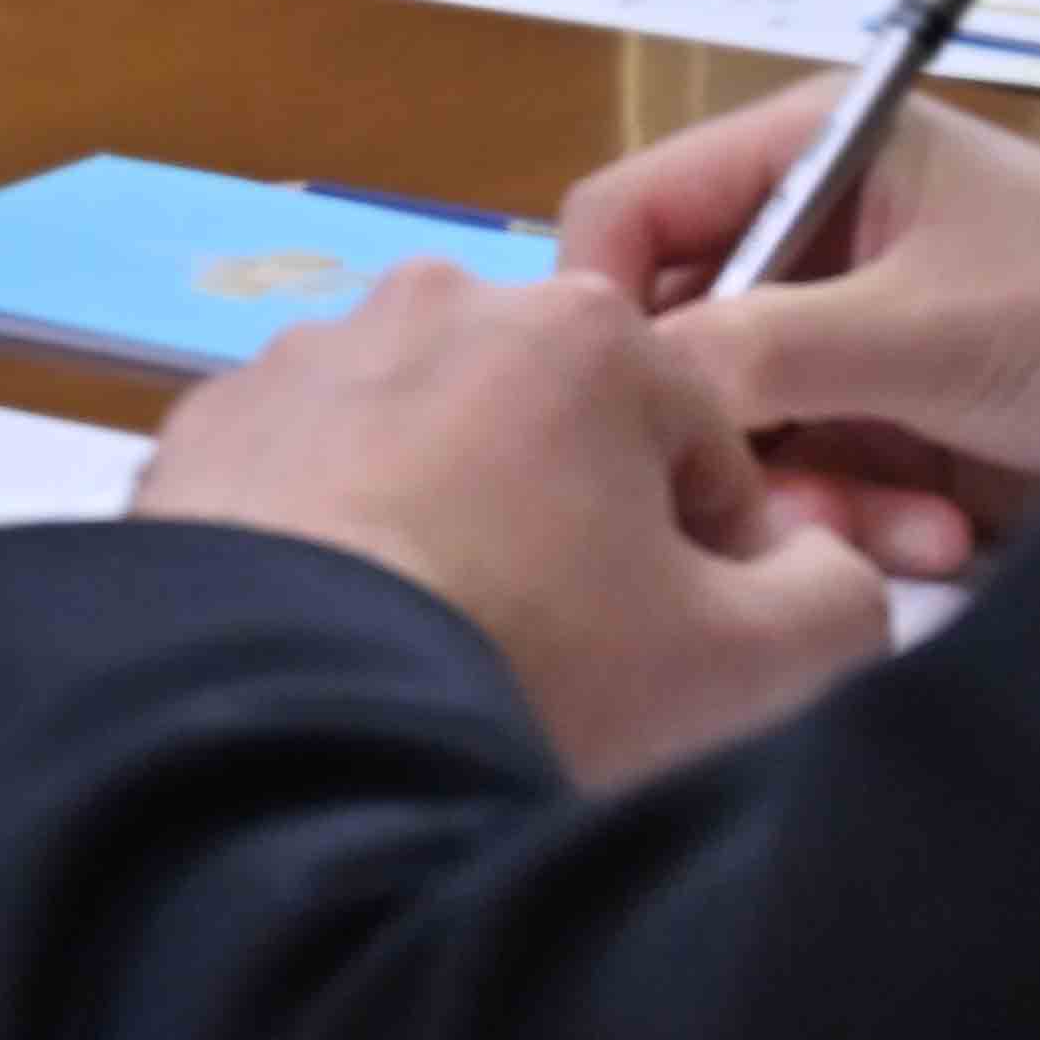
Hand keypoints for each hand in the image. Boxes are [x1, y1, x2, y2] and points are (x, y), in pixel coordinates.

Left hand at [132, 263, 895, 781]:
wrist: (284, 734)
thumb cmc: (540, 674)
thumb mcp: (759, 663)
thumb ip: (840, 593)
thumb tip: (815, 563)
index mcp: (582, 329)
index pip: (701, 438)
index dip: (718, 553)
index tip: (686, 643)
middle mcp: (431, 304)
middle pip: (556, 430)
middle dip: (576, 527)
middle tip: (565, 654)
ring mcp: (299, 360)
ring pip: (428, 449)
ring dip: (454, 528)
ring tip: (446, 651)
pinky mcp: (200, 433)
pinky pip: (308, 482)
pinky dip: (337, 544)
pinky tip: (346, 638)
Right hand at [559, 85, 1039, 568]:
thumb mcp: (922, 325)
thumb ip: (760, 347)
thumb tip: (623, 384)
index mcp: (809, 151)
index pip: (632, 210)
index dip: (608, 300)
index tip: (622, 405)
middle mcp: (811, 235)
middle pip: (678, 331)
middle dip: (729, 427)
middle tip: (780, 501)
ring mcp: (849, 333)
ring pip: (739, 422)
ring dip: (803, 489)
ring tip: (894, 530)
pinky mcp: (891, 420)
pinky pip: (811, 474)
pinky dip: (856, 516)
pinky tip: (932, 537)